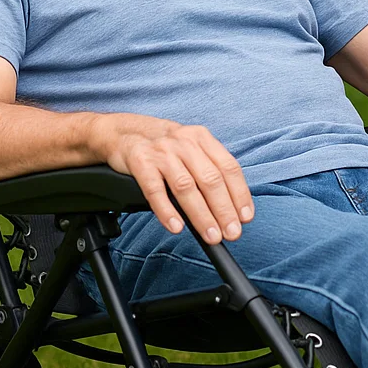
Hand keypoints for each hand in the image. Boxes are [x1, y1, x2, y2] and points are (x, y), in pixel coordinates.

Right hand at [92, 113, 253, 241]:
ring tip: (211, 235)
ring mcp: (162, 152)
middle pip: (210, 179)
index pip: (229, 167)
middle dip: (224, 210)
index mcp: (202, 138)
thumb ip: (208, 169)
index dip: (240, 194)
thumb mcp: (190, 147)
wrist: (122, 132)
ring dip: (201, 215)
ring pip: (186, 186)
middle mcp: (184, 143)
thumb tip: (231, 206)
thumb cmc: (163, 146)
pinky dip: (166, 210)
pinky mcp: (140, 162)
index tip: (245, 217)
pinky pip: (155, 189)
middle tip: (232, 233)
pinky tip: (176, 226)